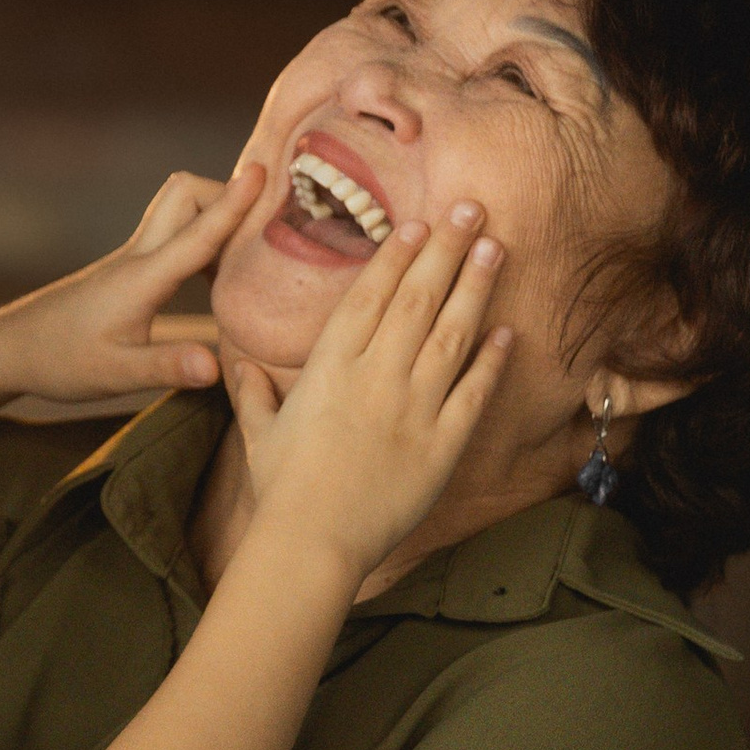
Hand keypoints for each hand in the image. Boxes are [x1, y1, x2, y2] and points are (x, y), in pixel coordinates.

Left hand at [0, 164, 264, 411]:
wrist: (12, 349)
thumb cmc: (60, 362)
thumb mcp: (116, 375)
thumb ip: (166, 367)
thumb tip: (215, 368)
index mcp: (142, 278)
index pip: (196, 231)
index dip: (233, 203)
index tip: (262, 170)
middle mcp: (138, 256)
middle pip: (185, 193)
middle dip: (226, 197)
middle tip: (264, 229)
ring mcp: (132, 259)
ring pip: (179, 208)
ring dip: (215, 215)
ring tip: (251, 252)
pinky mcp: (130, 269)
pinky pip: (175, 234)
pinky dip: (203, 238)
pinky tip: (217, 276)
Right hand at [233, 205, 511, 583]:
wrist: (312, 542)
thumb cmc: (281, 490)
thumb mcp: (259, 434)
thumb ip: (253, 395)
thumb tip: (240, 368)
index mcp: (330, 367)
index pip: (370, 296)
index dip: (397, 256)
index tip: (418, 224)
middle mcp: (376, 376)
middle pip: (419, 299)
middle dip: (446, 249)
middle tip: (471, 207)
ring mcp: (414, 408)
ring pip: (452, 334)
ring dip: (476, 286)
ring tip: (496, 247)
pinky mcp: (442, 445)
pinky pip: (474, 393)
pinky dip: (492, 359)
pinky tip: (508, 330)